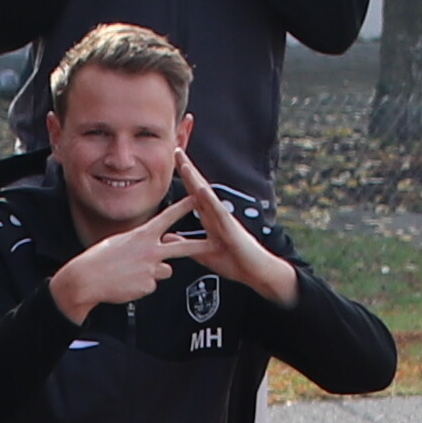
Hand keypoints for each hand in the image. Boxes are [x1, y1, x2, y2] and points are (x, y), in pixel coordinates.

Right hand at [51, 198, 206, 320]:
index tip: (198, 198)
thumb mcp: (122, 242)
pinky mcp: (148, 286)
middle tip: (219, 242)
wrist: (86, 280)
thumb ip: (145, 242)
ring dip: (155, 271)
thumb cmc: (100, 259)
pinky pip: (151, 285)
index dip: (185, 207)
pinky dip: (141, 285)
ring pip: (166, 270)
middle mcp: (150, 250)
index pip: (169, 217)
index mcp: (142, 235)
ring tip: (133, 272)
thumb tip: (161, 245)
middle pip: (183, 246)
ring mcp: (151, 269)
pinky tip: (127, 283)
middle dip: (203, 245)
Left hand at [173, 159, 296, 302]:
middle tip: (176, 150)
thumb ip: (185, 244)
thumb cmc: (234, 261)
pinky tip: (201, 189)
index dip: (184, 178)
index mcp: (210, 218)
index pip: (194, 194)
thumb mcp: (202, 253)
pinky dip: (209, 200)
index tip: (174, 161)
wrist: (255, 272)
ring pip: (207, 195)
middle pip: (199, 187)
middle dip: (188, 169)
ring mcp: (224, 218)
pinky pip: (219, 211)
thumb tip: (166, 236)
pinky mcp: (231, 228)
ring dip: (195, 179)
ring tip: (184, 164)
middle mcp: (217, 214)